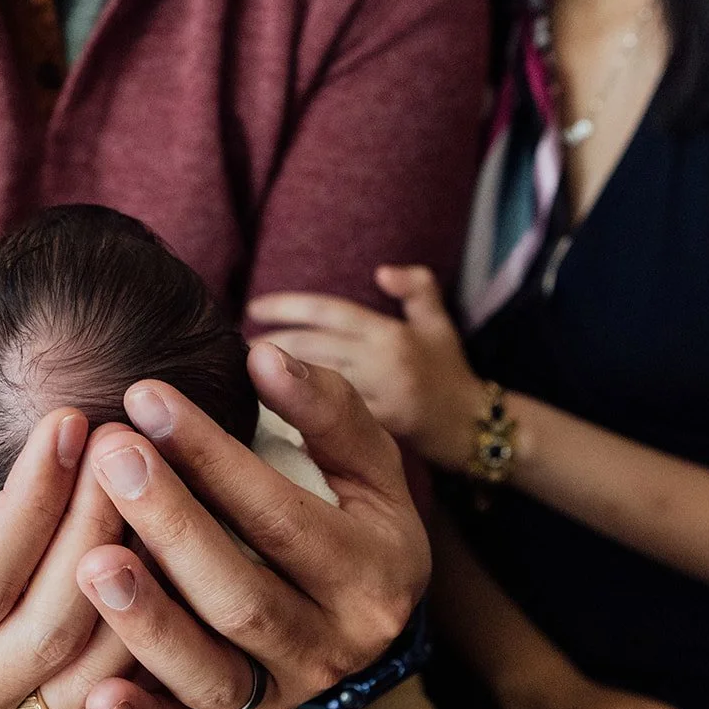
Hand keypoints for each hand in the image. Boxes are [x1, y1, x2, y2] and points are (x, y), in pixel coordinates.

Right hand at [0, 356, 126, 708]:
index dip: (30, 503)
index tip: (68, 424)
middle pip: (46, 629)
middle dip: (95, 529)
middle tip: (125, 447)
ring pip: (91, 671)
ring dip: (134, 579)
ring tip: (152, 489)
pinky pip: (108, 693)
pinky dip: (140, 628)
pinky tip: (157, 554)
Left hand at [72, 342, 431, 708]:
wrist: (362, 606)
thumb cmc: (349, 510)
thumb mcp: (364, 460)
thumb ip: (325, 406)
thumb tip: (265, 356)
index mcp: (375, 573)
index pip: (281, 513)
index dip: (213, 455)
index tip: (145, 396)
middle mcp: (334, 645)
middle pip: (241, 594)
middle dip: (171, 524)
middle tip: (109, 458)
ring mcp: (283, 694)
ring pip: (212, 672)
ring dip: (149, 623)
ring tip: (90, 564)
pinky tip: (96, 696)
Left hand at [248, 265, 485, 471]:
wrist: (476, 431)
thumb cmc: (450, 375)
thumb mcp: (438, 325)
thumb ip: (416, 290)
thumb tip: (382, 271)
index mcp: (388, 334)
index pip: (330, 312)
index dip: (289, 306)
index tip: (254, 306)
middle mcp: (381, 362)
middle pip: (312, 347)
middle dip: (270, 345)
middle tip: (231, 346)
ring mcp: (377, 399)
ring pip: (314, 385)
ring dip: (273, 382)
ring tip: (236, 378)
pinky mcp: (374, 438)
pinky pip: (326, 427)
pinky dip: (294, 423)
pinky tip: (264, 422)